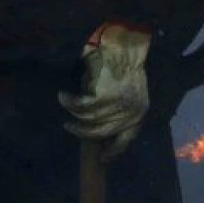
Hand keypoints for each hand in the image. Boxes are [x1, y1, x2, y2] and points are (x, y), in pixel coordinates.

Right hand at [58, 23, 151, 161]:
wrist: (123, 43)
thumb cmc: (125, 62)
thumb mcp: (130, 89)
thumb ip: (120, 107)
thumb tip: (98, 125)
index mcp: (140, 112)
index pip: (126, 140)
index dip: (113, 151)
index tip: (101, 159)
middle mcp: (130, 113)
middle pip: (101, 133)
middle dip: (83, 132)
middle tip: (70, 127)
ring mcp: (116, 107)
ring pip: (88, 119)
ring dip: (73, 113)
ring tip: (65, 101)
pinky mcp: (102, 98)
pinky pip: (80, 106)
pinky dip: (69, 102)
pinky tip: (64, 95)